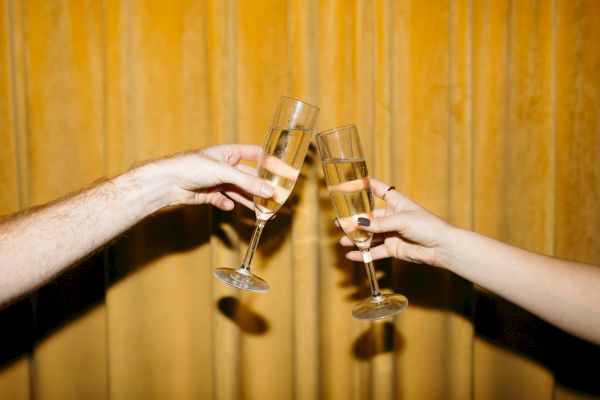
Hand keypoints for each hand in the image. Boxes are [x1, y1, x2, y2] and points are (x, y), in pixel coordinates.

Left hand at [135, 144, 273, 211]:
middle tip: (276, 197)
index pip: (254, 154)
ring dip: (249, 200)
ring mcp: (216, 181)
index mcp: (229, 153)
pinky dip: (227, 204)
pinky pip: (223, 200)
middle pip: (249, 177)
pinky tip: (230, 207)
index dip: (268, 162)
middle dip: (261, 187)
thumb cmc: (192, 167)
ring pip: (238, 191)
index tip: (282, 171)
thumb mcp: (224, 172)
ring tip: (263, 209)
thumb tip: (269, 191)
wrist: (167, 182)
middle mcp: (224, 166)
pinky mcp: (208, 195)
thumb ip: (248, 183)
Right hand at [342, 179, 452, 265]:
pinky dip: (363, 254)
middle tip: (338, 222)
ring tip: (342, 240)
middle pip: (368, 216)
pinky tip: (352, 255)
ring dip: (355, 238)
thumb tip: (359, 223)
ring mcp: (390, 233)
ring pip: (369, 235)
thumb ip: (379, 223)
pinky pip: (374, 251)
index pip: (376, 189)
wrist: (442, 247)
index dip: (362, 186)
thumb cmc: (427, 226)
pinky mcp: (392, 248)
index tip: (346, 186)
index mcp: (395, 202)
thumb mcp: (401, 220)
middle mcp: (390, 216)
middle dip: (353, 219)